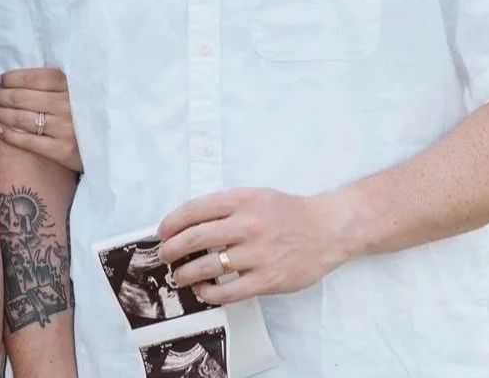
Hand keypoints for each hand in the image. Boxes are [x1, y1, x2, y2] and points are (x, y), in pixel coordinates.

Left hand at [0, 68, 82, 172]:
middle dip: (2, 96)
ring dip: (1, 113)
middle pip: (23, 98)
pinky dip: (9, 135)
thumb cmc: (87, 113)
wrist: (109, 146)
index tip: (1, 80)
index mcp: (72, 86)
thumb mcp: (79, 90)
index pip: (34, 78)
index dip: (13, 78)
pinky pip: (28, 141)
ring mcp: (65, 128)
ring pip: (22, 119)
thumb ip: (56, 83)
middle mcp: (68, 105)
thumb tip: (18, 78)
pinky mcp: (62, 150)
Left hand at [156, 187, 354, 303]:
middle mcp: (248, 225)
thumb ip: (225, 207)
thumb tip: (188, 224)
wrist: (327, 229)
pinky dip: (208, 293)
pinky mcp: (267, 279)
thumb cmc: (287, 212)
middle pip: (195, 238)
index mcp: (242, 200)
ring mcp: (257, 254)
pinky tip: (203, 290)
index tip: (162, 232)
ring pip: (207, 267)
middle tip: (164, 255)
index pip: (195, 209)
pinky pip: (228, 292)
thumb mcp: (255, 196)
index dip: (172, 222)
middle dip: (172, 249)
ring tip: (178, 275)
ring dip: (185, 273)